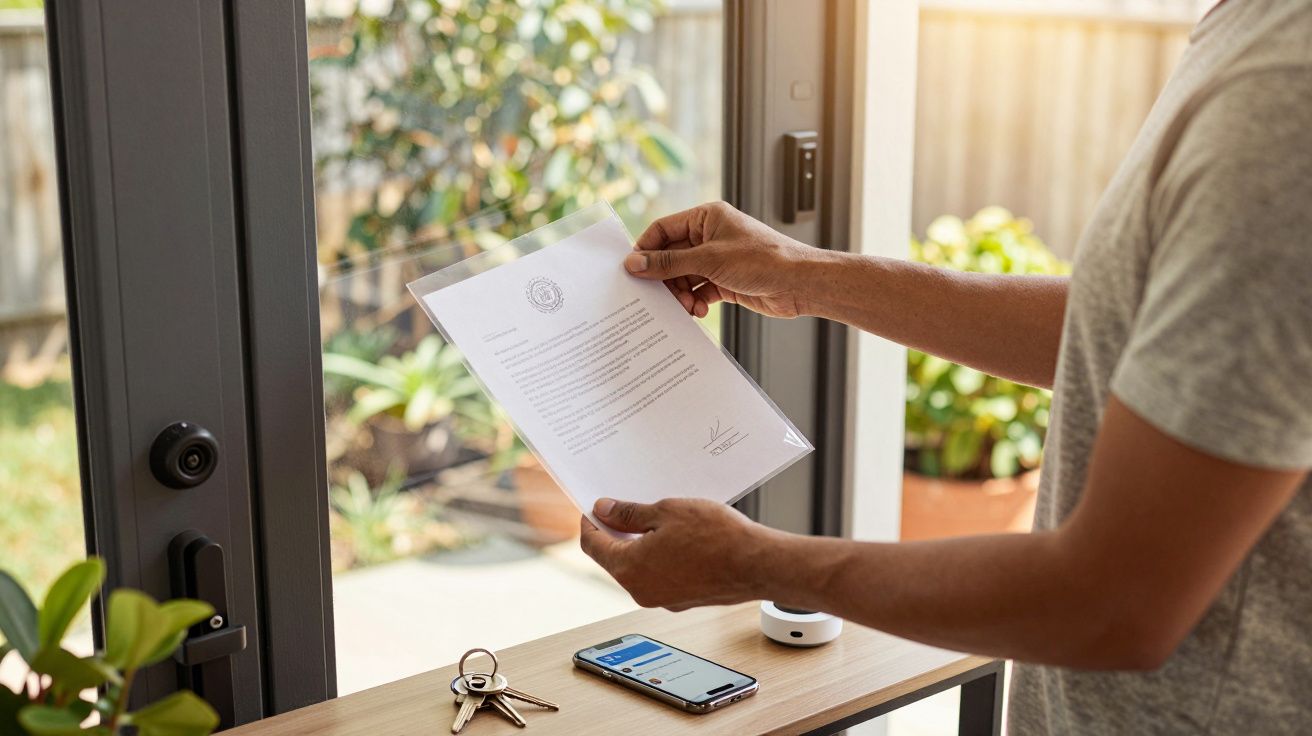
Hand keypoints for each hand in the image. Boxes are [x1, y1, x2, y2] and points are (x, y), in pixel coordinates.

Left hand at [579, 497, 778, 610]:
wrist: (757, 564)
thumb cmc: (716, 536)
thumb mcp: (665, 511)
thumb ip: (629, 514)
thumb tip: (605, 511)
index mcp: (630, 569)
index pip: (593, 546)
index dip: (590, 523)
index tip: (593, 508)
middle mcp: (641, 591)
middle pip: (614, 559)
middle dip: (614, 533)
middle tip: (623, 508)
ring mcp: (662, 599)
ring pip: (638, 569)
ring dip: (638, 545)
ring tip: (654, 519)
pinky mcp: (682, 600)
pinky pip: (659, 576)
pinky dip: (658, 558)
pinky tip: (674, 538)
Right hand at [625, 201, 821, 318]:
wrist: (799, 284)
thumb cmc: (762, 259)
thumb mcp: (709, 260)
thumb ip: (669, 263)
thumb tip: (634, 263)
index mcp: (705, 217)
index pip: (663, 230)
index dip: (646, 250)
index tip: (632, 271)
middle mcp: (710, 236)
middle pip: (671, 256)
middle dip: (665, 278)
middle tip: (658, 298)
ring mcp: (717, 259)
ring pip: (683, 277)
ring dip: (680, 293)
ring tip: (685, 307)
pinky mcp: (724, 281)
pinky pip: (698, 290)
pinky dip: (694, 301)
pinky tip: (696, 311)